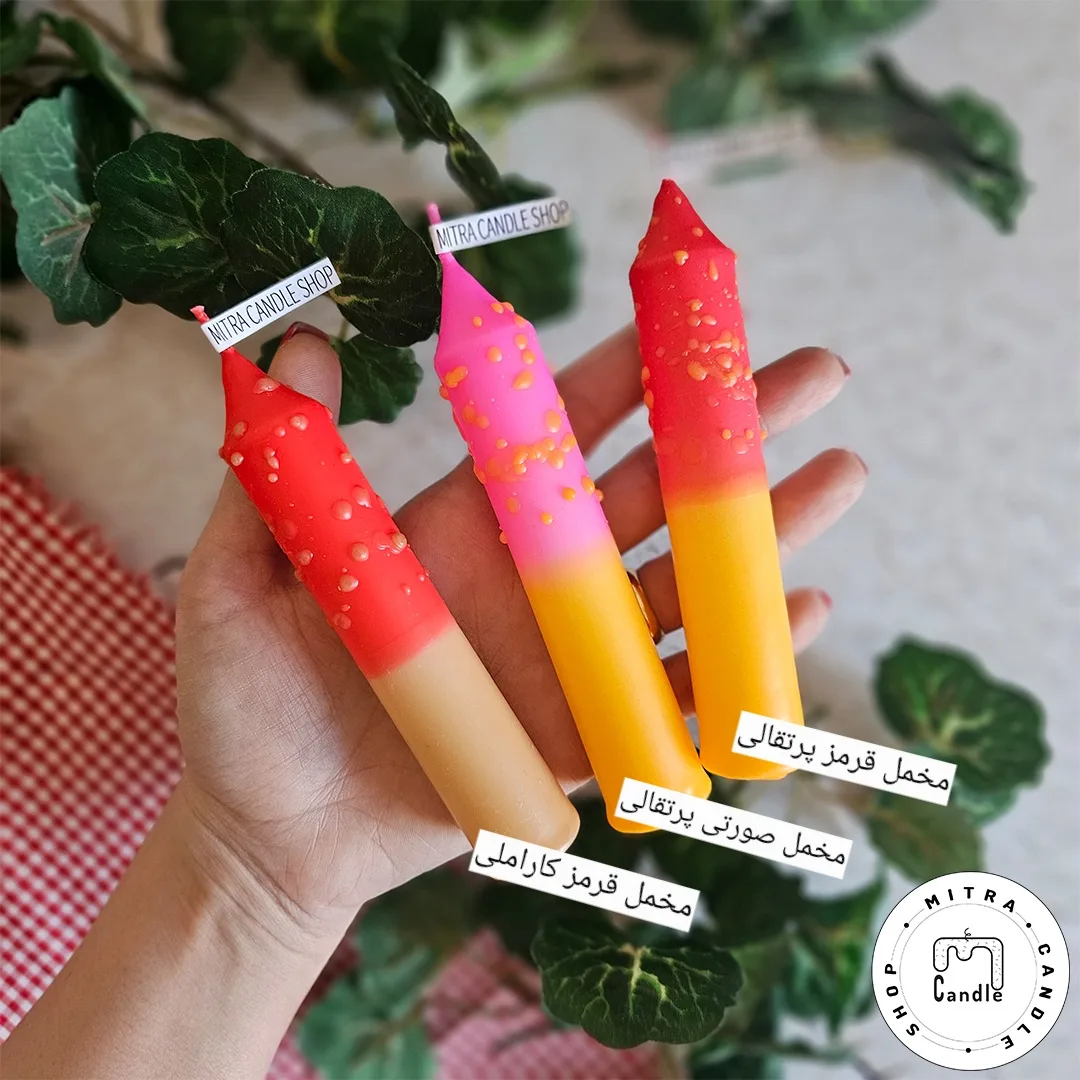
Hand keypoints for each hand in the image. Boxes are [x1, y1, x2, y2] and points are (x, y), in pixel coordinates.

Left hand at [175, 325, 863, 938]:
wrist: (267, 837)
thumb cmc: (244, 707)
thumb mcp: (241, 578)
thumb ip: (274, 468)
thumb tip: (298, 343)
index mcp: (460, 527)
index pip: (559, 430)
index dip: (628, 373)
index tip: (692, 319)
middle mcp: (529, 583)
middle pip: (649, 493)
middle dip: (731, 435)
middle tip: (817, 375)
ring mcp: (562, 662)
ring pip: (680, 587)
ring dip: (760, 536)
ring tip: (841, 475)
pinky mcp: (577, 742)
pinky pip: (670, 699)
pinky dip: (734, 660)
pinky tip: (798, 613)